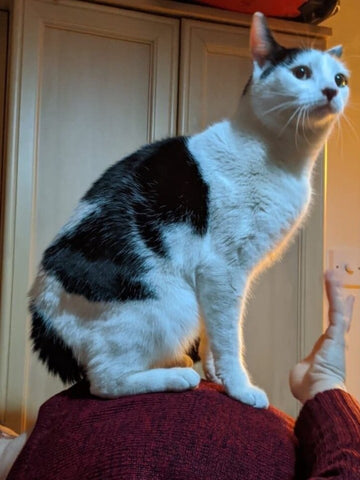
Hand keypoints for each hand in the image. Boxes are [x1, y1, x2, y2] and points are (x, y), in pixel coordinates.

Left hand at [289, 270, 354, 403]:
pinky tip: (331, 279)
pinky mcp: (337, 334)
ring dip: (334, 290)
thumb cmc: (310, 388)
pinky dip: (333, 293)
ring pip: (338, 308)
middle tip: (344, 287)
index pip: (335, 328)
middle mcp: (335, 342)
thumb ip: (303, 368)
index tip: (345, 302)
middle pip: (341, 316)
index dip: (340, 315)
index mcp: (327, 350)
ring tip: (331, 274)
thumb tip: (302, 372)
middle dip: (342, 300)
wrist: (319, 393)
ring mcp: (337, 337)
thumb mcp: (303, 373)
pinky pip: (336, 309)